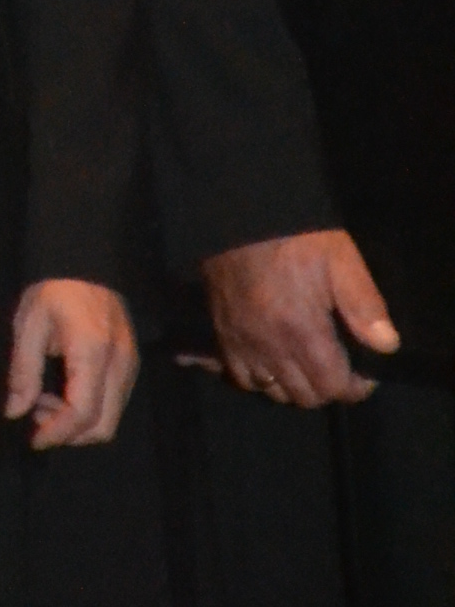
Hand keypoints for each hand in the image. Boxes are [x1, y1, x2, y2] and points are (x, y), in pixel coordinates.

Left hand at [5, 278, 138, 448]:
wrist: (87, 261)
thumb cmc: (54, 288)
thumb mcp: (29, 323)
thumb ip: (23, 370)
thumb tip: (14, 412)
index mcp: (92, 352)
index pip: (81, 413)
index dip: (57, 433)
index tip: (32, 439)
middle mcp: (119, 365)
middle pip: (103, 426)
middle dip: (68, 434)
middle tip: (36, 417)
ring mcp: (129, 366)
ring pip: (111, 418)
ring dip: (77, 423)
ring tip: (44, 400)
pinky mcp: (130, 364)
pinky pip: (113, 403)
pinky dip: (89, 410)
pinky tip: (63, 391)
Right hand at [201, 230, 397, 407]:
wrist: (239, 210)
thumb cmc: (294, 235)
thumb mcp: (339, 257)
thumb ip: (364, 303)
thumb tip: (386, 346)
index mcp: (300, 330)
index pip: (331, 387)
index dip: (354, 387)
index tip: (364, 373)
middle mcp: (268, 346)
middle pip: (303, 396)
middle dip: (325, 387)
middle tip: (336, 365)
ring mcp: (240, 341)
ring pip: (271, 390)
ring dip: (292, 385)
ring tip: (305, 364)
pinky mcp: (220, 332)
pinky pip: (239, 376)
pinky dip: (258, 377)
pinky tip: (269, 361)